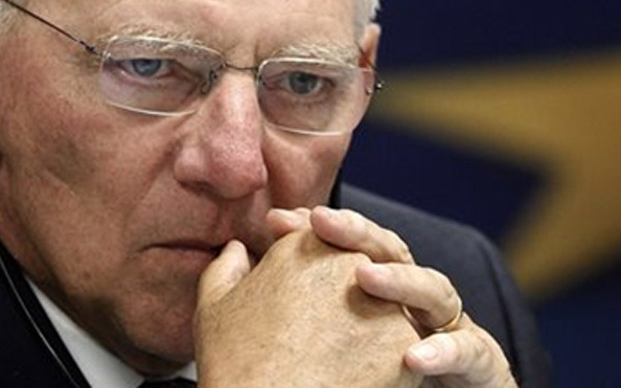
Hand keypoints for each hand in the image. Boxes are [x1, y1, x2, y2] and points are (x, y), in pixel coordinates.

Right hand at [194, 229, 421, 387]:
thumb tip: (236, 251)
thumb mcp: (216, 306)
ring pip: (383, 309)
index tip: (299, 305)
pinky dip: (380, 364)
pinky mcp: (405, 342)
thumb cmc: (238, 363)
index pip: (321, 245)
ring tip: (328, 361)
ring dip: (364, 330)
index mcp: (307, 245)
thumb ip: (228, 267)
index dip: (310, 278)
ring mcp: (384, 300)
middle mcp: (352, 263)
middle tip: (311, 337)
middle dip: (341, 299)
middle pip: (357, 273)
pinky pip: (399, 348)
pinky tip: (351, 379)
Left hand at [268, 207, 517, 387]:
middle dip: (359, 234)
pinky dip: (446, 351)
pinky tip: (414, 357)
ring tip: (363, 277)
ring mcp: (451, 328)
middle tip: (320, 222)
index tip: (279, 221)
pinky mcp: (480, 362)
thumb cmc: (373, 375)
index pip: (354, 247)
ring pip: (436, 290)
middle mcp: (419, 300)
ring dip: (401, 281)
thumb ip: (286, 296)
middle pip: (395, 254)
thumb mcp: (329, 340)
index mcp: (383, 290)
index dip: (321, 230)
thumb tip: (236, 251)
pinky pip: (471, 352)